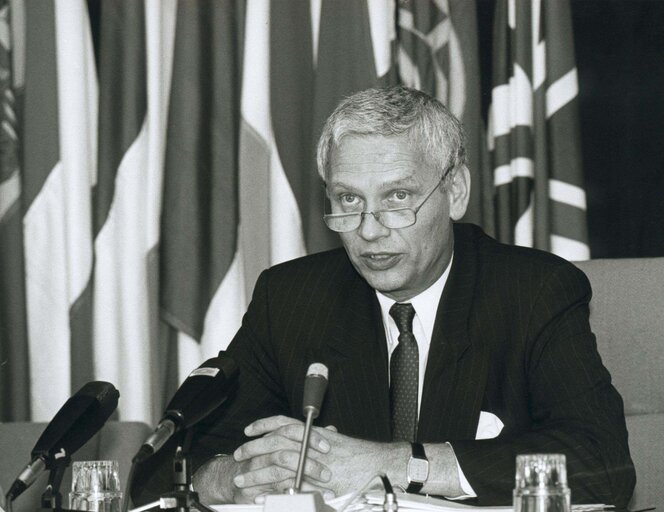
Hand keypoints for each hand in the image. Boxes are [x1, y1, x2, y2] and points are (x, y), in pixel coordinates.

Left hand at [234, 416, 406, 499]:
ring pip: (275, 465)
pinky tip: (258, 496)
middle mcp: (309, 444)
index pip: (281, 423)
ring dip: (255, 472)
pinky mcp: (313, 482)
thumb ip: (322, 438)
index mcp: (312, 432)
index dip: (263, 425)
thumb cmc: (359, 454)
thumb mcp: (337, 441)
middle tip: (239, 454)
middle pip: (272, 442)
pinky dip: (269, 491)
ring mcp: (310, 462)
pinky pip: (286, 486)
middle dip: (252, 449)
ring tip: (241, 479)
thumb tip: (317, 434)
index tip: (249, 430)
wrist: (376, 465)